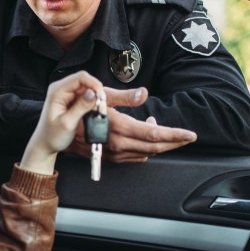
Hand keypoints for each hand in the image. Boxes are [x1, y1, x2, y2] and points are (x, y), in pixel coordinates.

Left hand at [20, 71, 103, 174]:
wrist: (45, 144)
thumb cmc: (51, 136)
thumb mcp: (67, 123)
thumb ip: (80, 107)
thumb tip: (93, 93)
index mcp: (57, 91)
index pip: (80, 77)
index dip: (94, 84)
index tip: (102, 97)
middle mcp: (62, 89)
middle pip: (86, 82)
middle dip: (97, 93)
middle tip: (101, 108)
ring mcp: (67, 94)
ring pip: (88, 89)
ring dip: (96, 100)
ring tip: (98, 112)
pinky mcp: (72, 100)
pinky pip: (87, 97)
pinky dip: (93, 104)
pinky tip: (94, 112)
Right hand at [68, 87, 196, 162]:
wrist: (59, 134)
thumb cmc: (79, 110)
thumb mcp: (102, 98)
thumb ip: (126, 97)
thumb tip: (145, 93)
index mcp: (120, 129)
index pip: (155, 134)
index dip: (175, 135)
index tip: (190, 135)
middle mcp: (120, 145)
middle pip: (156, 146)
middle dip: (175, 142)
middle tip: (188, 137)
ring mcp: (116, 154)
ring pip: (148, 152)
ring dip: (161, 144)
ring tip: (167, 132)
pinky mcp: (112, 158)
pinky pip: (137, 155)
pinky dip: (147, 147)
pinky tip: (146, 134)